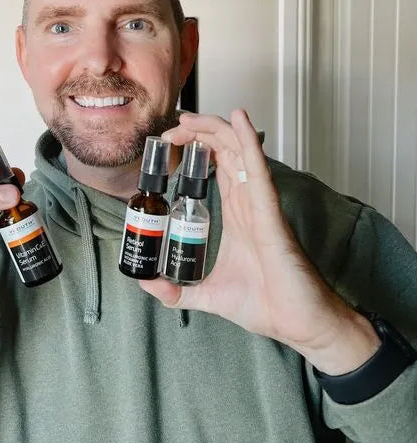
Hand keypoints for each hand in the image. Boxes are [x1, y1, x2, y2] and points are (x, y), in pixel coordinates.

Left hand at [140, 110, 379, 373]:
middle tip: (172, 128)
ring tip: (189, 118)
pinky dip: (248, 140)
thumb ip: (176, 290)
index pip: (216, 167)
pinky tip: (238, 118)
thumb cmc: (266, 305)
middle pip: (225, 151)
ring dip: (214, 128)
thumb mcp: (206, 295)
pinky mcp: (270, 212)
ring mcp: (260, 204)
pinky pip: (258, 168)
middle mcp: (248, 202)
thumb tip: (146, 284)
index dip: (196, 148)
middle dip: (199, 132)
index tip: (170, 142)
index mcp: (236, 214)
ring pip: (239, 151)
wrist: (297, 325)